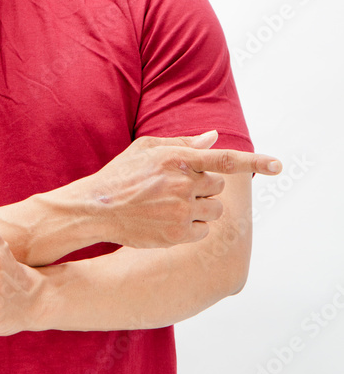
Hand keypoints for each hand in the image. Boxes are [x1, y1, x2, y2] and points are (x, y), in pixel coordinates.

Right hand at [82, 129, 281, 247]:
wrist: (96, 208)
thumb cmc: (121, 175)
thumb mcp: (147, 149)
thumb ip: (183, 144)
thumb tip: (214, 138)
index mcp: (177, 159)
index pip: (225, 160)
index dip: (255, 162)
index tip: (278, 165)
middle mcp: (182, 184)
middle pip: (217, 187)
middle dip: (203, 188)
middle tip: (176, 189)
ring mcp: (180, 211)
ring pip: (214, 211)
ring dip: (200, 208)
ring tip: (171, 206)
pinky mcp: (176, 234)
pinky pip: (202, 230)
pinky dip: (191, 227)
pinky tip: (167, 221)